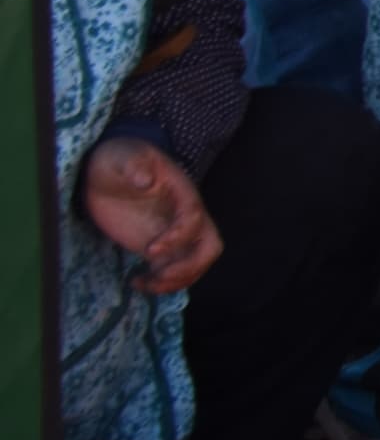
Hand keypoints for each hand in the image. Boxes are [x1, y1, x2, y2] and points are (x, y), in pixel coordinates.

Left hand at [79, 137, 219, 295]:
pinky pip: (172, 270)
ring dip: (176, 280)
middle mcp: (185, 216)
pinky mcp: (159, 246)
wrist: (109, 171)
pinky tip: (136, 282)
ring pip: (194, 264)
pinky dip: (161, 283)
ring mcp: (173, 233)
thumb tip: (146, 180)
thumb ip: (136, 164)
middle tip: (160, 276)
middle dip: (191, 266)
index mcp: (182, 193)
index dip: (179, 237)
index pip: (195, 218)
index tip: (150, 250)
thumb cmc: (120, 159)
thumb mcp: (125, 156)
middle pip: (210, 246)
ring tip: (144, 284)